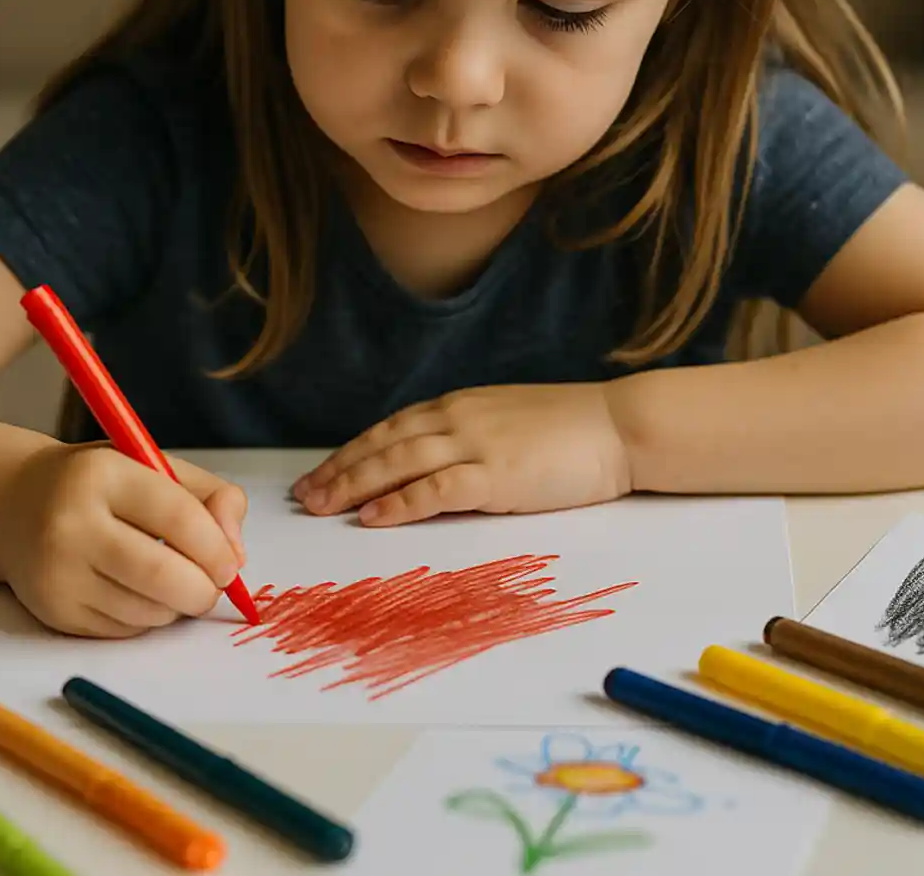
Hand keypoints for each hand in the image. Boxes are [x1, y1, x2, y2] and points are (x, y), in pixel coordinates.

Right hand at [0, 444, 247, 637]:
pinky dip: (147, 618)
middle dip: (204, 590)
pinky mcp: (54, 611)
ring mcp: (58, 572)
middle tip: (214, 587)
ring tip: (173, 584)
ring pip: (147, 610)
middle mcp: (71, 523)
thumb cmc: (99, 486)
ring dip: (177, 606)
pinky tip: (138, 593)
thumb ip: (209, 498)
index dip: (216, 548)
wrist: (14, 506)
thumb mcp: (152, 467)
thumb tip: (236, 555)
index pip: (178, 517)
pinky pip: (124, 630)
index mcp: (102, 474)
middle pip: (162, 575)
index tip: (231, 563)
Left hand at [289, 383, 632, 525]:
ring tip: (323, 506)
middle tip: (304, 495)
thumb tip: (435, 461)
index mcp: (459, 406)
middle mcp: (458, 419)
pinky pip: (435, 489)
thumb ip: (469, 436)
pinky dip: (399, 504)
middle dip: (338, 470)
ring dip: (354, 485)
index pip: (390, 428)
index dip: (351, 452)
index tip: (321, 472)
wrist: (620, 426)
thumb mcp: (507, 422)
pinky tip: (372, 518)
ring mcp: (476, 444)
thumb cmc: (572, 430)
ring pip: (398, 462)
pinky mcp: (496, 475)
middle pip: (383, 444)